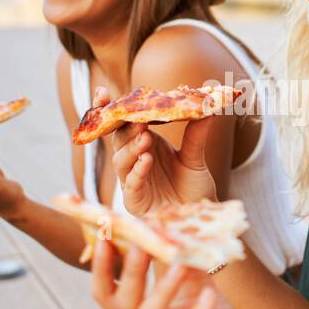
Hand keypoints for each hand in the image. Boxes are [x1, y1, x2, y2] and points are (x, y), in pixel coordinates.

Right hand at [90, 86, 218, 215]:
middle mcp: (134, 160)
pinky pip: (131, 184)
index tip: (102, 91)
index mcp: (144, 144)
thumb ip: (196, 135)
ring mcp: (132, 181)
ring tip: (145, 137)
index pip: (123, 124)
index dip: (109, 109)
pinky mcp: (134, 201)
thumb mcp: (195, 159)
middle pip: (118, 139)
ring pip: (120, 161)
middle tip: (137, 117)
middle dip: (123, 126)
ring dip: (131, 147)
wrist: (200, 217)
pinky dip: (137, 171)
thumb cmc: (193, 189)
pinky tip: (146, 160)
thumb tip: (207, 105)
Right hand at [90, 240, 271, 308]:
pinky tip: (209, 296)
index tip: (104, 233)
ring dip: (160, 292)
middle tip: (141, 243)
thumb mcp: (200, 290)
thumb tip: (179, 229)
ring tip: (180, 265)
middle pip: (121, 308)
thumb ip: (188, 265)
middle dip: (130, 273)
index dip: (101, 266)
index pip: (107, 295)